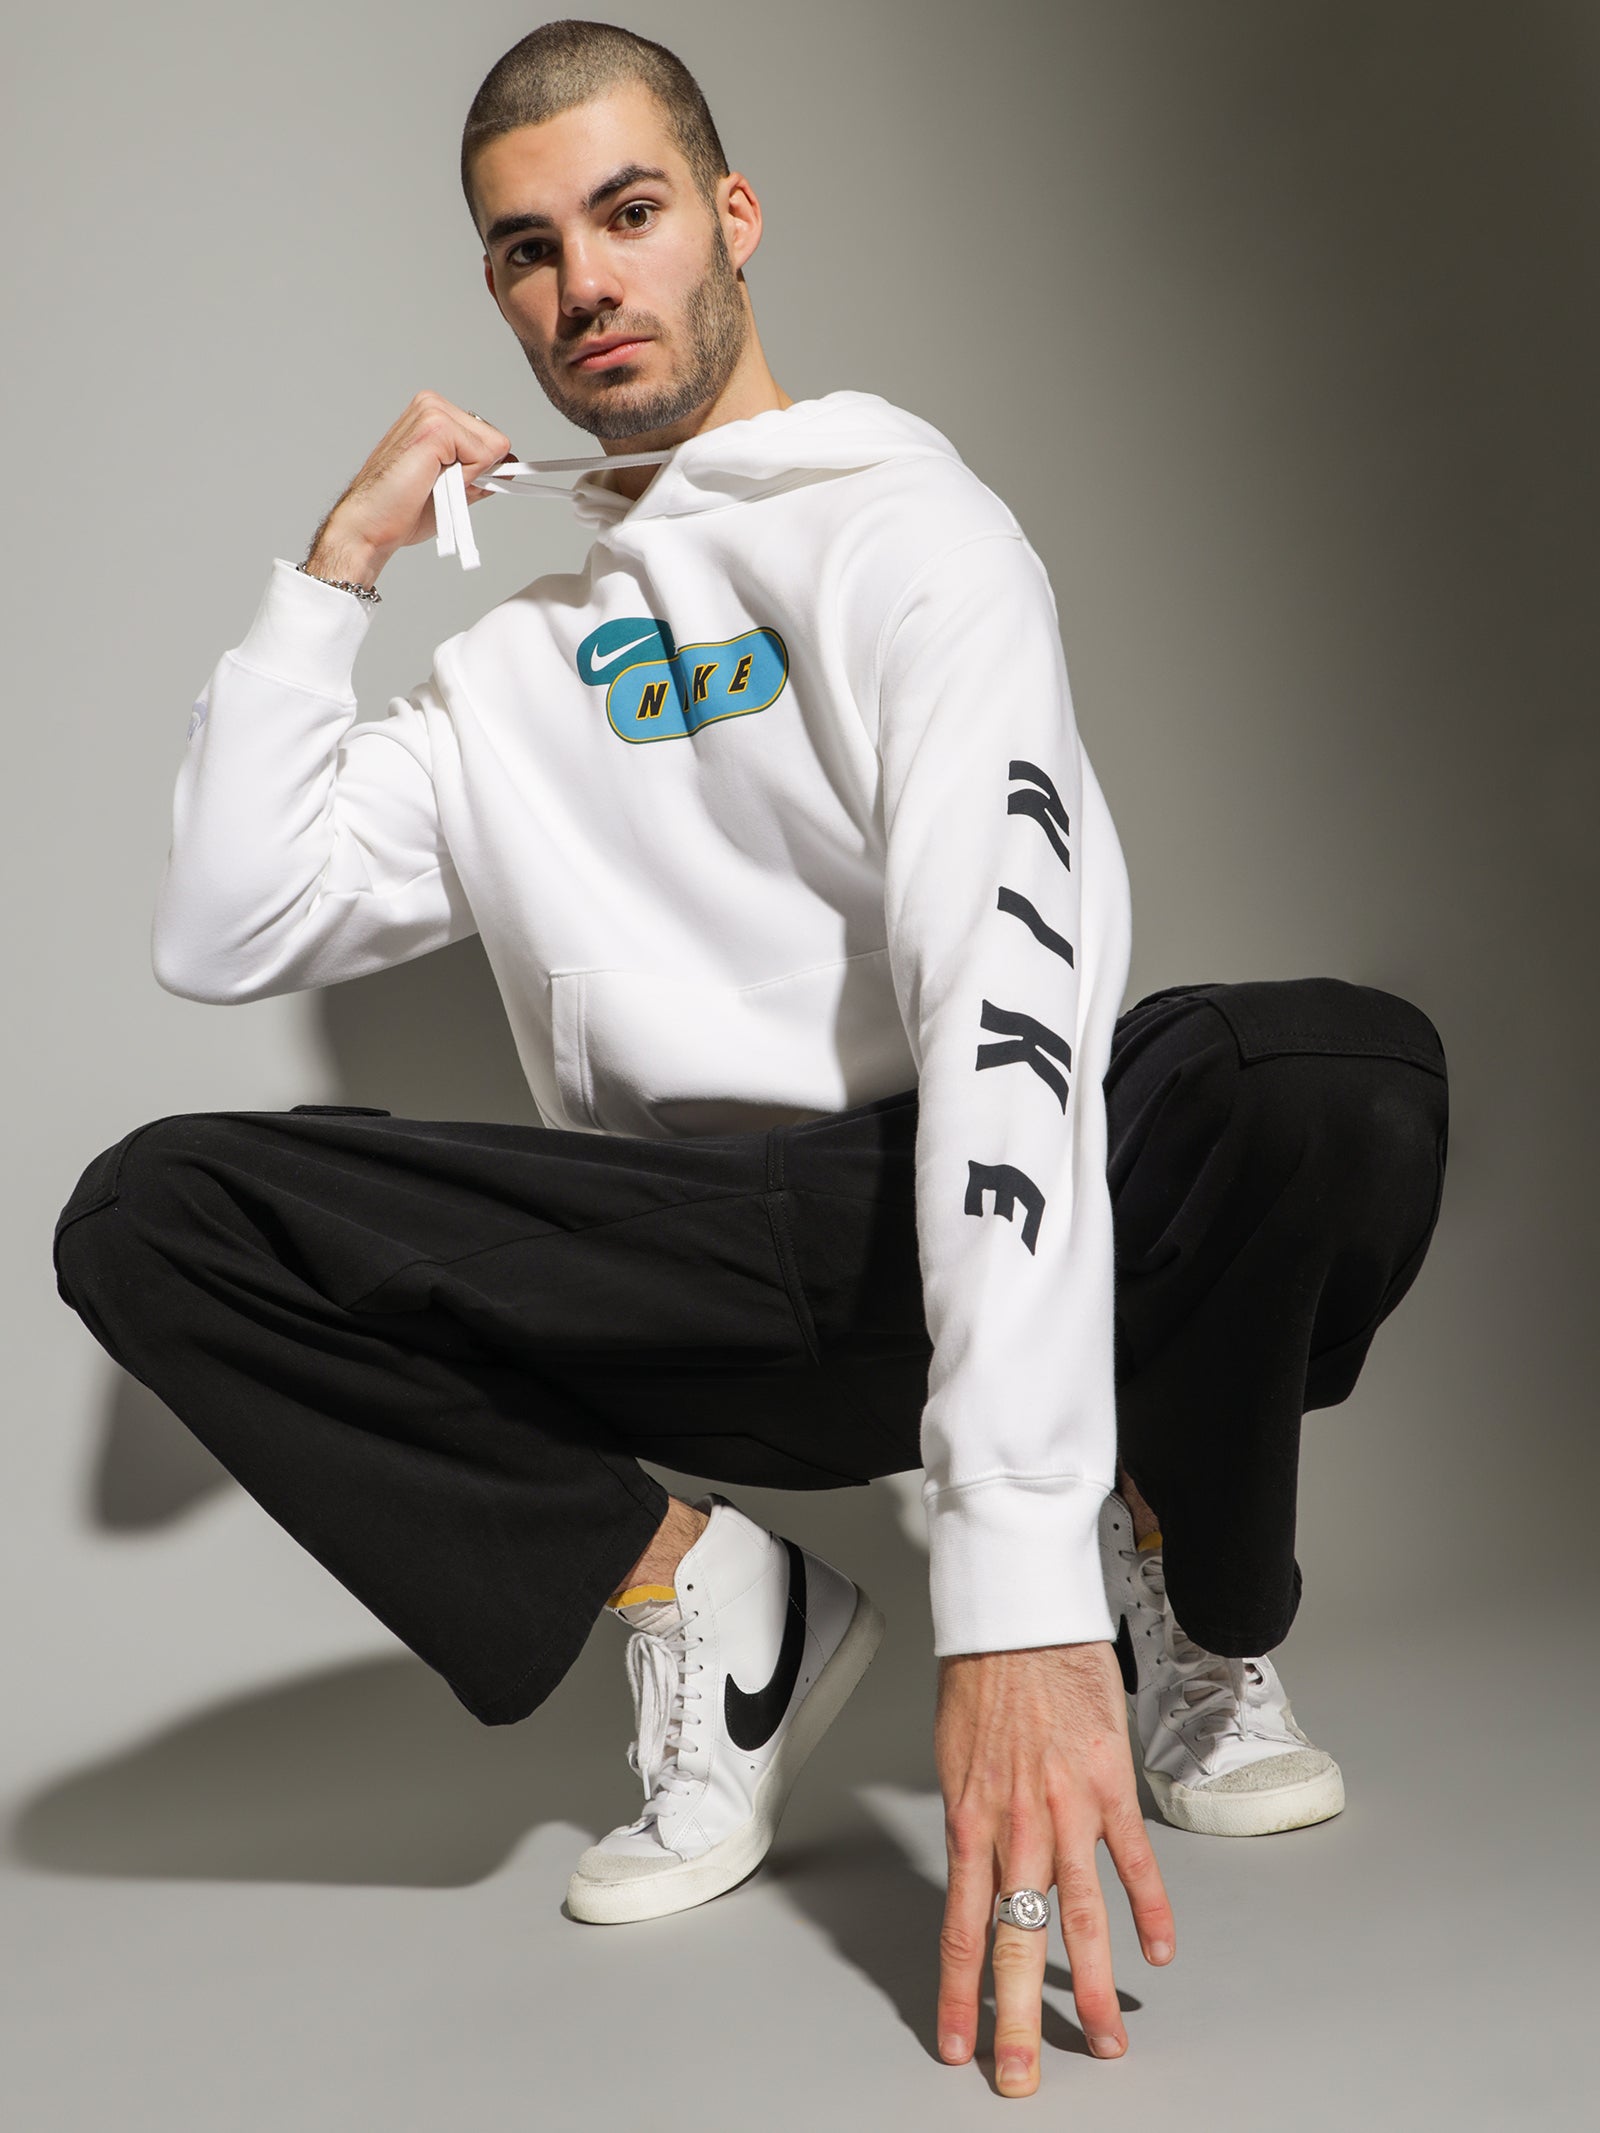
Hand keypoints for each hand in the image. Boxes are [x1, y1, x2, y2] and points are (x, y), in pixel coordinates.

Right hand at [305, 390, 515, 583]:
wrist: (371, 525)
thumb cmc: (402, 509)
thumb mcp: (454, 488)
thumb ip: (481, 473)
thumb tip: (511, 464)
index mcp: (434, 414)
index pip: (489, 437)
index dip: (479, 470)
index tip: (450, 483)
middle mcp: (433, 405)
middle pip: (495, 440)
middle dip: (477, 472)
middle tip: (440, 487)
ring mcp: (432, 411)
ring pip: (492, 447)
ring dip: (469, 476)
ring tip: (433, 484)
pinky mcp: (435, 426)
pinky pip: (483, 455)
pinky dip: (465, 478)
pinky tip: (433, 481)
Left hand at [934, 1640, 1174, 2095]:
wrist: (1018, 1620)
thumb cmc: (982, 1679)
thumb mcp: (954, 1756)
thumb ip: (970, 1818)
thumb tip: (975, 1863)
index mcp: (969, 1823)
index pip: (959, 1928)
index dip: (959, 1994)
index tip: (959, 2044)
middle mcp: (1015, 1828)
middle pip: (1017, 1940)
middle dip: (1020, 2017)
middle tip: (1024, 2076)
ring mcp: (1065, 1812)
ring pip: (1079, 1917)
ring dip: (1090, 1986)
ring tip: (1105, 2039)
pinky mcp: (1109, 1788)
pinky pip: (1131, 1862)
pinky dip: (1149, 1910)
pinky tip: (1158, 1953)